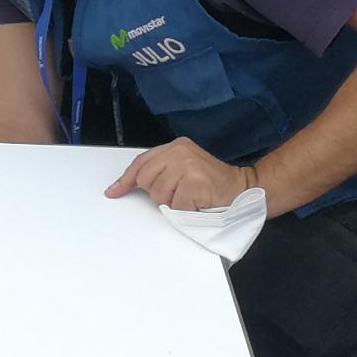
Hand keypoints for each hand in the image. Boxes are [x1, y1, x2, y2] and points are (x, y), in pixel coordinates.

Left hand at [106, 139, 255, 211]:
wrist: (242, 188)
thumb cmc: (211, 182)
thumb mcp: (184, 167)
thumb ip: (160, 171)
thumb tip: (125, 186)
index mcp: (175, 146)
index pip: (141, 162)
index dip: (126, 179)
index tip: (113, 191)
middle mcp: (180, 152)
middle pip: (146, 180)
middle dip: (158, 193)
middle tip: (179, 192)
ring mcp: (188, 166)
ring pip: (159, 195)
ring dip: (173, 203)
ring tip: (190, 196)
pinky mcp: (195, 183)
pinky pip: (175, 206)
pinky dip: (185, 210)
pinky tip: (197, 202)